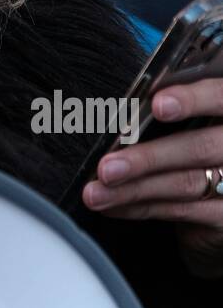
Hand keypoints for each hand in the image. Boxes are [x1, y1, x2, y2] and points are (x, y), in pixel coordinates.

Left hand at [83, 79, 222, 278]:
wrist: (222, 197)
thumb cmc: (196, 139)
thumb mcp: (193, 119)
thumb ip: (174, 109)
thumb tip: (121, 107)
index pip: (221, 97)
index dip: (193, 100)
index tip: (158, 105)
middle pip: (199, 148)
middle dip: (147, 158)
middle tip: (106, 167)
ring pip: (185, 183)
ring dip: (134, 189)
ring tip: (97, 192)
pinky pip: (180, 211)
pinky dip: (140, 208)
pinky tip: (113, 205)